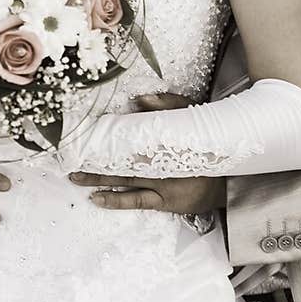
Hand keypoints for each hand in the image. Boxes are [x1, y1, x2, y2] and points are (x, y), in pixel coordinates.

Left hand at [67, 91, 224, 215]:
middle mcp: (161, 163)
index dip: (106, 135)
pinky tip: (96, 197)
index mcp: (166, 140)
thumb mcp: (193, 116)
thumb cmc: (208, 143)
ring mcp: (162, 185)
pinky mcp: (165, 201)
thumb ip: (168, 105)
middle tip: (69, 157)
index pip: (130, 136)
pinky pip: (136, 200)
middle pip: (121, 160)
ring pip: (124, 181)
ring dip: (98, 178)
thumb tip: (138, 100)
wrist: (230, 177)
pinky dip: (115, 199)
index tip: (86, 132)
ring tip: (75, 176)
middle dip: (94, 158)